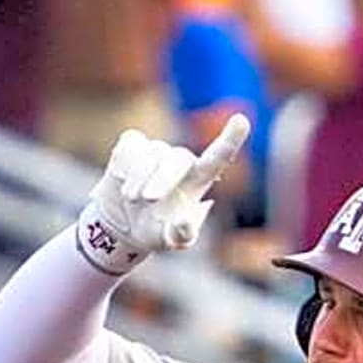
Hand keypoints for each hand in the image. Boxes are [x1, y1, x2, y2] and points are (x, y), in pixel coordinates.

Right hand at [77, 114, 250, 274]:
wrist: (122, 226)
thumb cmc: (155, 232)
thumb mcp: (170, 242)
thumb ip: (182, 236)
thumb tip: (185, 224)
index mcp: (198, 181)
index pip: (218, 157)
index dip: (231, 138)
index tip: (242, 119)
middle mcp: (180, 161)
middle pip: (178, 158)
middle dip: (163, 177)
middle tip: (149, 199)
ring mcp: (156, 150)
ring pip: (150, 153)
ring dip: (137, 179)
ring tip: (131, 198)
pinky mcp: (133, 144)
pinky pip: (130, 147)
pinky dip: (122, 167)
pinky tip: (120, 181)